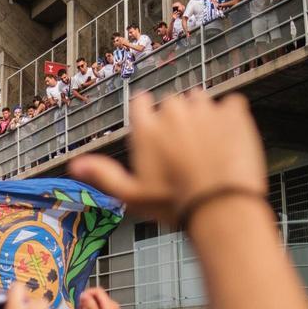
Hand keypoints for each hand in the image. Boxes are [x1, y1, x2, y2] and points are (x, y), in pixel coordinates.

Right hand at [69, 92, 265, 225]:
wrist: (222, 207)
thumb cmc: (174, 205)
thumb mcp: (132, 196)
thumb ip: (104, 175)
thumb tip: (74, 166)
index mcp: (146, 127)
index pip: (141, 102)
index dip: (148, 117)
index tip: (156, 134)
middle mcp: (173, 111)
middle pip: (172, 102)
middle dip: (177, 119)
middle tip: (185, 150)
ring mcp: (205, 109)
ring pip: (200, 100)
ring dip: (203, 115)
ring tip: (208, 145)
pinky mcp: (234, 112)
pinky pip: (231, 105)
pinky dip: (231, 117)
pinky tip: (230, 140)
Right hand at [79, 288, 132, 308]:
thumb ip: (91, 306)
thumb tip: (84, 295)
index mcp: (109, 304)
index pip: (97, 290)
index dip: (87, 293)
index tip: (80, 300)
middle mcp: (112, 305)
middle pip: (98, 296)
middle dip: (88, 301)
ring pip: (99, 302)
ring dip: (90, 307)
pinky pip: (102, 308)